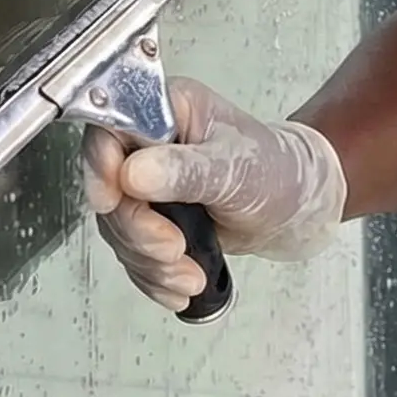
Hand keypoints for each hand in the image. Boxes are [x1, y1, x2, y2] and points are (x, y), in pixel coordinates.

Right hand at [83, 77, 347, 310]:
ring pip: (118, 229)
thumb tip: (131, 173)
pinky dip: (154, 276)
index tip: (113, 201)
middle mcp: (148, 144)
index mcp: (166, 110)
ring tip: (192, 275)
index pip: (109, 132)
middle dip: (138, 231)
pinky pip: (133, 252)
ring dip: (150, 262)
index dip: (101, 168)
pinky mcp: (152, 217)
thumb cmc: (274, 169)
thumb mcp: (233, 167)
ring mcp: (146, 183)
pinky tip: (182, 286)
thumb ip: (184, 170)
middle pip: (109, 190)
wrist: (295, 205)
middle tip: (173, 250)